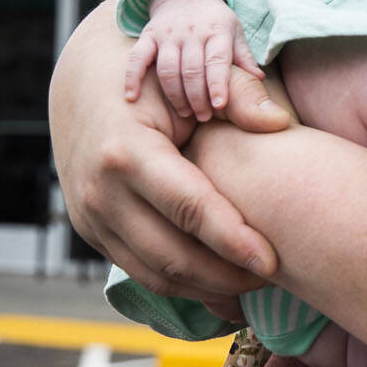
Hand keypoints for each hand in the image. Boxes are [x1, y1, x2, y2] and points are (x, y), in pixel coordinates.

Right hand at [55, 0, 291, 315]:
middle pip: (171, 255)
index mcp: (126, 150)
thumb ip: (239, 95)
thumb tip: (280, 122)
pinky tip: (219, 288)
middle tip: (272, 279)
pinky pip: (139, 271)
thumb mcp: (191, 76)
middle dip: (225, 277)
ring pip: (154, 275)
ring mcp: (89, 217)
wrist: (87, 89)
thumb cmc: (154, 83)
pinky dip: (182, 286)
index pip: (188, 208)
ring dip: (206, 290)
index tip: (274, 262)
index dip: (233, 240)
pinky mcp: (91, 233)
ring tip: (252, 289)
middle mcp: (99, 191)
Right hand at [125, 0, 260, 120]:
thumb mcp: (235, 31)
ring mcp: (167, 34)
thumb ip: (244, 56)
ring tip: (185, 114)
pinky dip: (132, 78)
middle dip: (197, 97)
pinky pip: (136, 58)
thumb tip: (260, 79)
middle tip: (204, 116)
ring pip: (167, 69)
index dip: (217, 84)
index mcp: (216, 30)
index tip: (219, 105)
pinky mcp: (147, 36)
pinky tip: (131, 97)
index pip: (216, 60)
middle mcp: (190, 32)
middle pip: (191, 69)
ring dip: (175, 95)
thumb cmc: (214, 20)